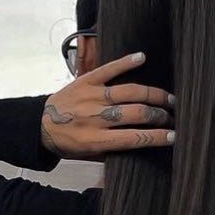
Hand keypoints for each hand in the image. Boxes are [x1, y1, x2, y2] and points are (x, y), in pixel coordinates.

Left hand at [41, 53, 174, 160]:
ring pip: (128, 92)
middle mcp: (94, 118)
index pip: (134, 138)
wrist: (39, 125)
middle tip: (171, 117)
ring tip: (168, 99)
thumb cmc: (68, 143)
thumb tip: (144, 143)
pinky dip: (126, 62)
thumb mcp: (89, 156)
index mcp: (95, 140)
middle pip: (136, 113)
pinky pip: (108, 69)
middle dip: (159, 115)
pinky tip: (142, 58)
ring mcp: (90, 97)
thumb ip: (114, 151)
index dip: (157, 137)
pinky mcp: (85, 81)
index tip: (175, 136)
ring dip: (152, 94)